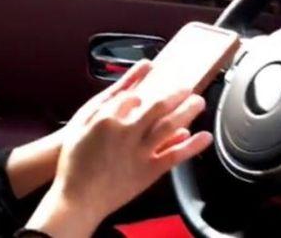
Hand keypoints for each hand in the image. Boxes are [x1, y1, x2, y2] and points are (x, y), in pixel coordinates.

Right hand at [52, 72, 212, 222]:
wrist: (77, 195)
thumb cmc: (76, 160)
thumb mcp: (81, 125)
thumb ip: (103, 108)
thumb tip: (124, 95)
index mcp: (107, 118)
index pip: (132, 96)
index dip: (145, 89)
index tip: (153, 84)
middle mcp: (127, 131)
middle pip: (157, 107)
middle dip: (174, 95)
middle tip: (186, 88)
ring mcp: (140, 152)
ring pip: (169, 126)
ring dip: (186, 111)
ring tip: (198, 102)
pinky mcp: (149, 171)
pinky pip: (174, 155)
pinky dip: (191, 146)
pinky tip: (204, 137)